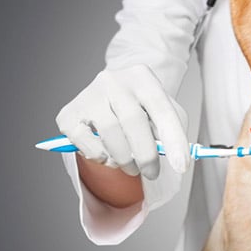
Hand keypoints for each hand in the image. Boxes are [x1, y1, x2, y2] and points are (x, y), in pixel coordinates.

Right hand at [56, 64, 188, 178]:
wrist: (113, 95)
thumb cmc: (143, 107)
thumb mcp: (164, 111)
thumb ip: (173, 131)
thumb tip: (178, 159)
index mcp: (143, 78)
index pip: (162, 110)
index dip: (173, 140)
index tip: (181, 166)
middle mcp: (114, 81)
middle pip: (134, 122)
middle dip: (147, 155)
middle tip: (152, 173)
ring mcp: (89, 95)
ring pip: (110, 134)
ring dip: (124, 159)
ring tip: (132, 167)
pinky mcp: (69, 113)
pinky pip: (85, 142)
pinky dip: (99, 156)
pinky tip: (107, 156)